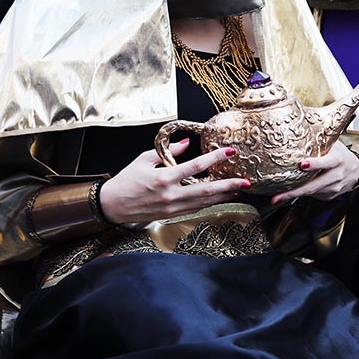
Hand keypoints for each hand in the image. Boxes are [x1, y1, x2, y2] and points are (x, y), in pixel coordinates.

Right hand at [99, 140, 250, 223]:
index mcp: (163, 178)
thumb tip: (188, 143)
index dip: (215, 159)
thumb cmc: (127, 180)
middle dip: (228, 186)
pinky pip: (195, 208)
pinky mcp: (172, 215)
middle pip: (206, 190)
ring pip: (204, 202)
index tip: (230, 151)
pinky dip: (210, 202)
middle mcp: (171, 195)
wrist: (113, 205)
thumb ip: (168, 152)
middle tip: (246, 182)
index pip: (195, 166)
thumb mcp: (144, 159)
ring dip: (223, 196)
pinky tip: (220, 197)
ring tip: (239, 189)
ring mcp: (172, 207)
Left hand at [270, 140, 358, 204]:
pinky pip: (313, 196)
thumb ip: (318, 140)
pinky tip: (292, 191)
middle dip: (294, 192)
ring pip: (311, 192)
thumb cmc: (339, 153)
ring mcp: (334, 188)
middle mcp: (337, 175)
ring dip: (293, 195)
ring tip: (277, 197)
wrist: (355, 169)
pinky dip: (302, 194)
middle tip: (276, 197)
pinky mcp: (329, 196)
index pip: (326, 162)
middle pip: (314, 185)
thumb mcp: (333, 144)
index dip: (315, 164)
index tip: (301, 165)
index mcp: (337, 160)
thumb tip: (297, 126)